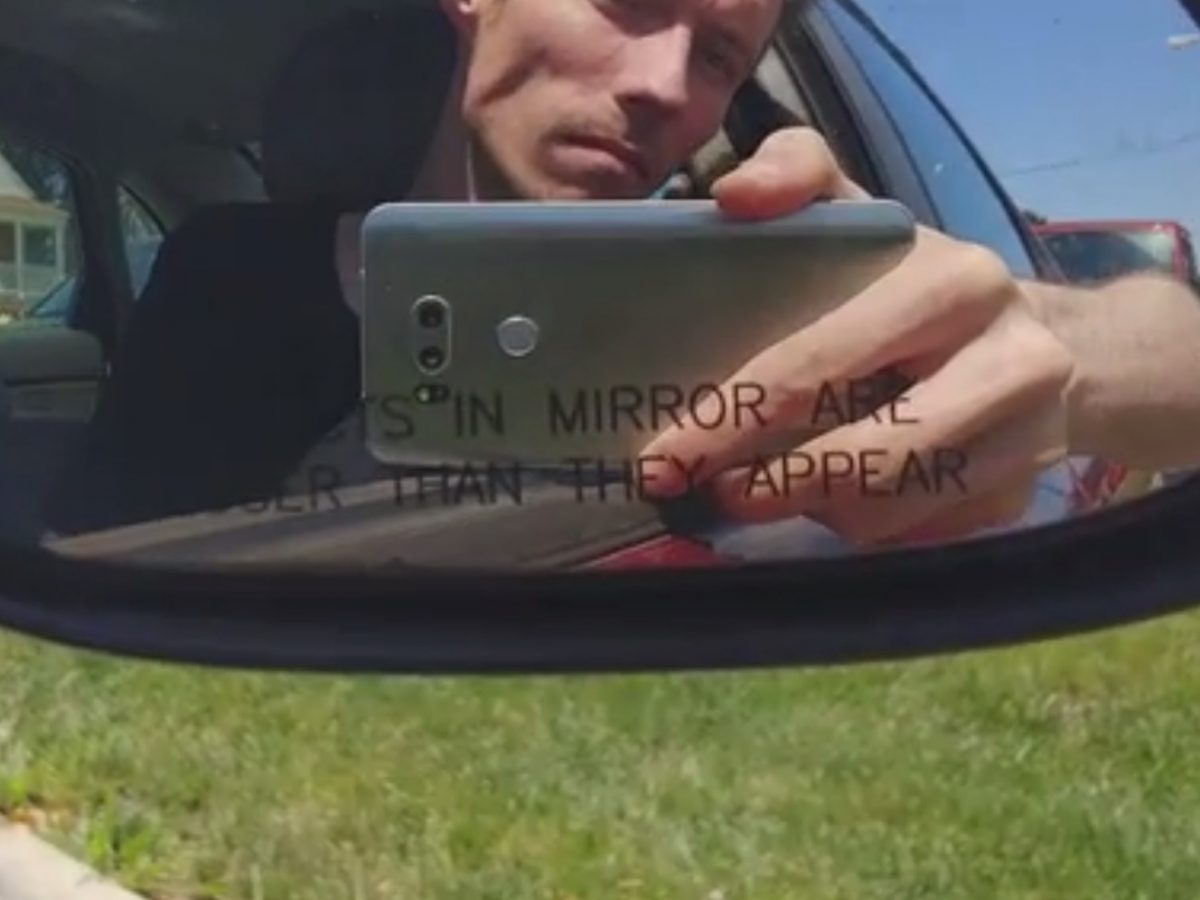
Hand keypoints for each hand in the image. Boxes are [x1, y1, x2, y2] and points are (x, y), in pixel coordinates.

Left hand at [640, 127, 1075, 546]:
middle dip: (771, 484)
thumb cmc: (921, 282)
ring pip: (882, 511)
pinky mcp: (1021, 499)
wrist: (1055, 347)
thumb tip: (733, 196)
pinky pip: (911, 538)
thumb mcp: (865, 210)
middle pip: (862, 455)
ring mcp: (1026, 439)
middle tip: (715, 493)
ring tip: (770, 489)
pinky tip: (840, 498)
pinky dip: (862, 526)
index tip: (667, 460)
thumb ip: (796, 170)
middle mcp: (1008, 361)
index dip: (733, 418)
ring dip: (812, 510)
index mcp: (952, 284)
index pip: (819, 361)